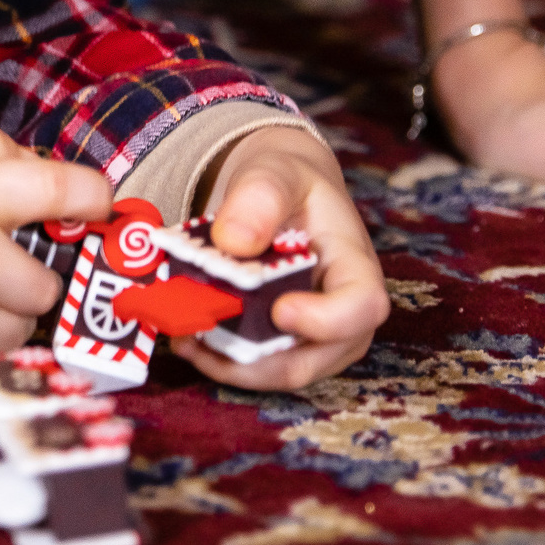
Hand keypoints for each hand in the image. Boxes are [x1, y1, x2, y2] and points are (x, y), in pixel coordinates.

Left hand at [166, 125, 390, 391]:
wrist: (279, 198)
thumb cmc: (288, 185)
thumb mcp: (276, 171)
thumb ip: (259, 196)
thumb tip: (233, 240)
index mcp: (355, 266)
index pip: (361, 307)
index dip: (326, 320)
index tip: (279, 310)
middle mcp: (345, 315)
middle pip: (310, 358)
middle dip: (252, 354)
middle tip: (201, 327)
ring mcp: (316, 340)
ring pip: (275, 372)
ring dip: (227, 361)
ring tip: (184, 331)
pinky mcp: (283, 349)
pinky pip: (254, 369)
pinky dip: (217, 359)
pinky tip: (186, 336)